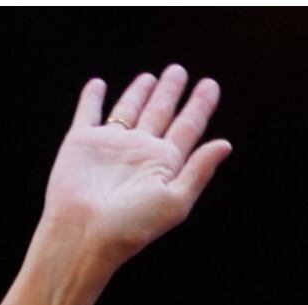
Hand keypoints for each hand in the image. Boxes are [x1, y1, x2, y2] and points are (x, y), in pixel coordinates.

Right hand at [42, 68, 230, 272]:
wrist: (88, 230)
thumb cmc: (134, 223)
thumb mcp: (177, 199)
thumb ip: (199, 170)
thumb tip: (224, 144)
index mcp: (167, 164)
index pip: (188, 128)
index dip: (200, 106)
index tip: (210, 85)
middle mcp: (142, 151)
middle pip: (160, 113)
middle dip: (171, 92)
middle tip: (180, 71)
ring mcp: (112, 144)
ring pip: (129, 109)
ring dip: (140, 92)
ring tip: (152, 77)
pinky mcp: (83, 140)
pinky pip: (89, 112)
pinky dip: (92, 98)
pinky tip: (99, 85)